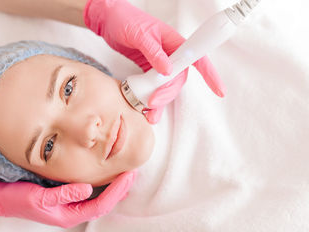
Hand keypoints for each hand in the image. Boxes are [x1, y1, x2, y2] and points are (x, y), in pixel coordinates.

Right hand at [0, 170, 136, 227]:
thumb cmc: (17, 199)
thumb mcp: (40, 197)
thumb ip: (64, 194)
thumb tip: (89, 189)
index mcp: (68, 216)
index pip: (101, 205)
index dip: (117, 191)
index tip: (129, 176)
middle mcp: (71, 212)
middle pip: (103, 203)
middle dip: (120, 189)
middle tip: (133, 173)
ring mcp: (67, 205)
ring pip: (97, 198)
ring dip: (112, 187)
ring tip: (125, 174)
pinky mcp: (63, 196)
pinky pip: (87, 193)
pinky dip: (100, 184)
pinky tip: (104, 175)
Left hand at [84, 0, 225, 122]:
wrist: (109, 21)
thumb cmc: (126, 20)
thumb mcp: (140, 35)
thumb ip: (154, 52)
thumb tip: (167, 71)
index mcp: (174, 42)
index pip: (197, 58)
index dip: (210, 75)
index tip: (219, 90)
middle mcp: (170, 54)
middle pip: (178, 79)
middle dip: (168, 94)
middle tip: (152, 102)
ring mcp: (159, 64)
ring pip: (166, 87)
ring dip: (160, 102)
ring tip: (149, 114)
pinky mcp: (148, 70)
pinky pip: (153, 87)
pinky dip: (150, 99)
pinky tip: (145, 109)